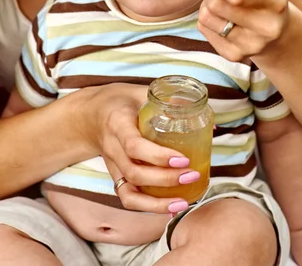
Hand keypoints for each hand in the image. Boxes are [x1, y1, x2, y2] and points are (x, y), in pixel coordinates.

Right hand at [81, 83, 195, 213]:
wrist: (91, 114)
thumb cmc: (121, 101)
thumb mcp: (142, 92)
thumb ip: (172, 102)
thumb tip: (211, 122)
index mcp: (117, 123)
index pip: (134, 146)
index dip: (159, 156)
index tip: (183, 159)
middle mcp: (112, 147)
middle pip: (134, 173)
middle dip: (165, 179)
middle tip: (192, 175)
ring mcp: (112, 165)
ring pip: (128, 192)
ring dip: (156, 202)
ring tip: (184, 201)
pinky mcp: (115, 176)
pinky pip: (127, 197)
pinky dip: (148, 207)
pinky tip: (170, 208)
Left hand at [198, 0, 288, 61]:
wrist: (277, 35)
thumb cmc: (266, 1)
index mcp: (276, 2)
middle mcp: (266, 27)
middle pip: (217, 5)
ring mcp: (250, 45)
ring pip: (207, 17)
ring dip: (205, 4)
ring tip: (216, 0)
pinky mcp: (234, 55)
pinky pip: (204, 29)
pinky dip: (206, 18)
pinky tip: (219, 16)